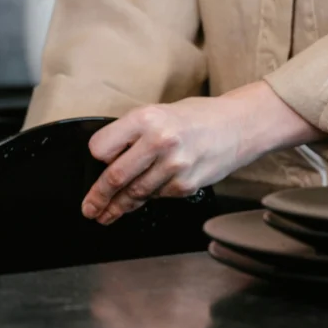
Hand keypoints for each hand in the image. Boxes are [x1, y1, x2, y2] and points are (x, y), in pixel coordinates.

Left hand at [82, 81, 322, 224]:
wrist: (238, 125)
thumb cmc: (194, 118)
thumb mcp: (157, 113)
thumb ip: (131, 135)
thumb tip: (104, 163)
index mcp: (145, 118)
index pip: (102, 147)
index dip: (96, 158)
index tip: (94, 165)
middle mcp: (159, 141)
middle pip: (115, 177)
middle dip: (98, 197)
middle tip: (89, 209)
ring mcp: (174, 166)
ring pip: (135, 193)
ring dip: (118, 207)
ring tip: (106, 215)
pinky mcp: (186, 185)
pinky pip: (157, 196)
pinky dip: (148, 197)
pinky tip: (144, 197)